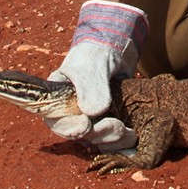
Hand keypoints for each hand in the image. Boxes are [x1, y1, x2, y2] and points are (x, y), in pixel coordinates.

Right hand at [46, 0, 147, 152]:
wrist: (118, 48)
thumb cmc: (97, 52)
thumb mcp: (92, 65)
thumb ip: (90, 87)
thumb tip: (92, 114)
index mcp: (57, 98)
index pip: (55, 120)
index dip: (68, 128)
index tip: (85, 126)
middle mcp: (70, 112)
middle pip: (78, 135)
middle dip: (97, 134)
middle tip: (116, 126)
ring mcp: (89, 119)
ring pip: (95, 140)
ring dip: (111, 140)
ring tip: (129, 132)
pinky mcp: (106, 122)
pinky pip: (109, 139)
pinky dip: (120, 141)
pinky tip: (132, 137)